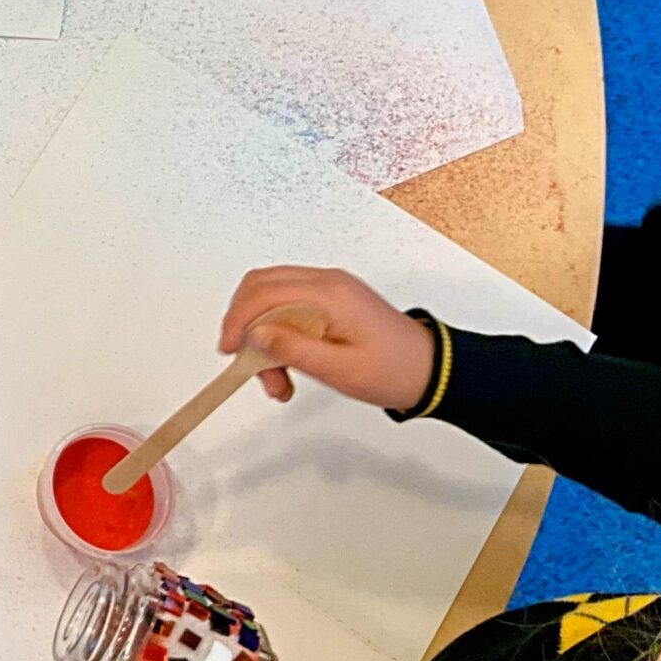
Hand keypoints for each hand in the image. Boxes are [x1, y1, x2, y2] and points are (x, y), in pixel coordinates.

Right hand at [219, 267, 437, 409]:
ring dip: (262, 333)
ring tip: (277, 377)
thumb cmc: (394, 371)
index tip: (230, 350)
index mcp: (329, 294)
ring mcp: (329, 287)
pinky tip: (287, 361)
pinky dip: (277, 330)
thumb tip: (255, 335)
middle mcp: (326, 282)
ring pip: (271, 296)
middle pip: (261, 286)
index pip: (264, 293)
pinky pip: (288, 303)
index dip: (238, 320)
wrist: (431, 370)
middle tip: (251, 365)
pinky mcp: (330, 299)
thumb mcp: (339, 370)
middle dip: (245, 325)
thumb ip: (293, 349)